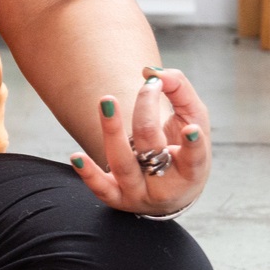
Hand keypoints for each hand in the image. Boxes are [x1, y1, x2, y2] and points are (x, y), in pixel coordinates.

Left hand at [68, 68, 210, 217]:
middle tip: (148, 86)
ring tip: (106, 102)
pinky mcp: (116, 198)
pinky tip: (75, 157)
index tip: (191, 128)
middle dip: (147, 115)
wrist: (170, 191)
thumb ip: (180, 90)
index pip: (193, 157)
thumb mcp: (194, 120)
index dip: (192, 145)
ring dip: (112, 133)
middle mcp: (165, 186)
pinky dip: (88, 173)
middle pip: (151, 148)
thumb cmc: (182, 147)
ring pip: (123, 164)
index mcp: (190, 171)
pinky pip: (100, 188)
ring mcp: (138, 193)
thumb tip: (153, 72)